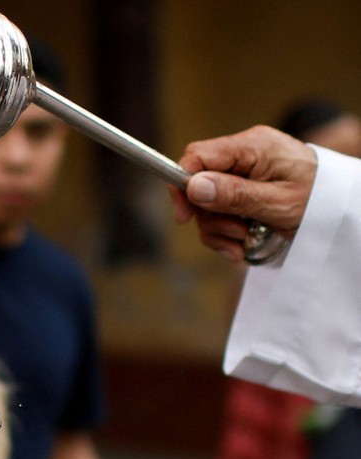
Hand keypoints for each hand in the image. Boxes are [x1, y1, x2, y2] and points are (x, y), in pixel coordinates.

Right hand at [169, 125, 317, 260]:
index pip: (198, 156)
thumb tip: (193, 187)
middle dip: (209, 216)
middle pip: (200, 184)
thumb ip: (234, 194)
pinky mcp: (245, 189)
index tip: (184, 217)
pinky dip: (225, 232)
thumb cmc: (321, 199)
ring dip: (219, 228)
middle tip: (233, 235)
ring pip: (208, 203)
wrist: (344, 206)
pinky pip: (220, 210)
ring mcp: (244, 172)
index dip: (183, 185)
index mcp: (252, 147)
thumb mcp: (278, 202)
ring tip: (243, 241)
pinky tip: (241, 244)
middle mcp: (244, 155)